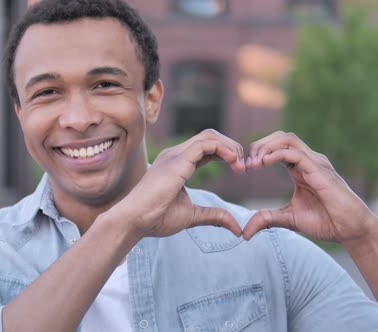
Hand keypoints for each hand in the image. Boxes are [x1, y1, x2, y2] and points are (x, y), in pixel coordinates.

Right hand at [114, 129, 244, 238]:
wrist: (134, 220)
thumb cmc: (155, 218)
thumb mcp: (192, 216)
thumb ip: (214, 216)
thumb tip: (237, 229)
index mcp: (177, 164)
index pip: (206, 148)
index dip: (226, 154)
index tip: (239, 169)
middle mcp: (176, 155)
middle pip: (210, 136)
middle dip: (231, 147)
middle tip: (243, 166)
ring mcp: (176, 155)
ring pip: (209, 136)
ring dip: (230, 147)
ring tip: (240, 164)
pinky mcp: (177, 160)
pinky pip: (206, 144)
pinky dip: (224, 149)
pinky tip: (233, 162)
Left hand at [242, 131, 377, 243]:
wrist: (352, 231)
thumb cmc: (326, 222)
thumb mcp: (289, 219)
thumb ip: (267, 219)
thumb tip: (246, 233)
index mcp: (300, 168)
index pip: (277, 147)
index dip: (258, 152)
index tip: (244, 168)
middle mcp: (308, 161)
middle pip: (280, 137)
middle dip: (259, 145)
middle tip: (246, 163)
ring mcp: (316, 163)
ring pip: (287, 140)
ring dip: (266, 147)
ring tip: (254, 163)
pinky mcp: (320, 171)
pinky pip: (296, 154)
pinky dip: (277, 155)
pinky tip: (264, 163)